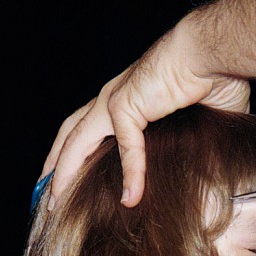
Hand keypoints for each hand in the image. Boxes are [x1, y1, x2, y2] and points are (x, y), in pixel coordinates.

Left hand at [42, 23, 249, 207]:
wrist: (213, 51)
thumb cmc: (212, 78)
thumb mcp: (197, 123)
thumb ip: (189, 148)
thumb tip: (205, 176)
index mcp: (124, 99)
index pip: (85, 130)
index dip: (72, 154)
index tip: (66, 179)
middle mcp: (110, 98)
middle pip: (67, 135)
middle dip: (52, 166)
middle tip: (43, 195)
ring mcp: (113, 100)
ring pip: (75, 143)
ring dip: (63, 173)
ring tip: (56, 203)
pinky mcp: (126, 104)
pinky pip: (126, 147)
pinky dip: (131, 174)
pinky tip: (132, 198)